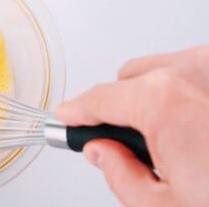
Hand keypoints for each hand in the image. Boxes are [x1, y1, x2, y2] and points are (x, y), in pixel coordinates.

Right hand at [55, 46, 208, 206]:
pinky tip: (196, 126)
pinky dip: (180, 91)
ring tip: (174, 139)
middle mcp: (192, 72)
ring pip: (159, 70)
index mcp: (165, 101)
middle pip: (128, 79)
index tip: (66, 116)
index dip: (76, 112)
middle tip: (131, 145)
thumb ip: (121, 176)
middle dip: (121, 109)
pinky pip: (187, 71)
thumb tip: (102, 152)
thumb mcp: (166, 206)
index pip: (99, 99)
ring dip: (152, 97)